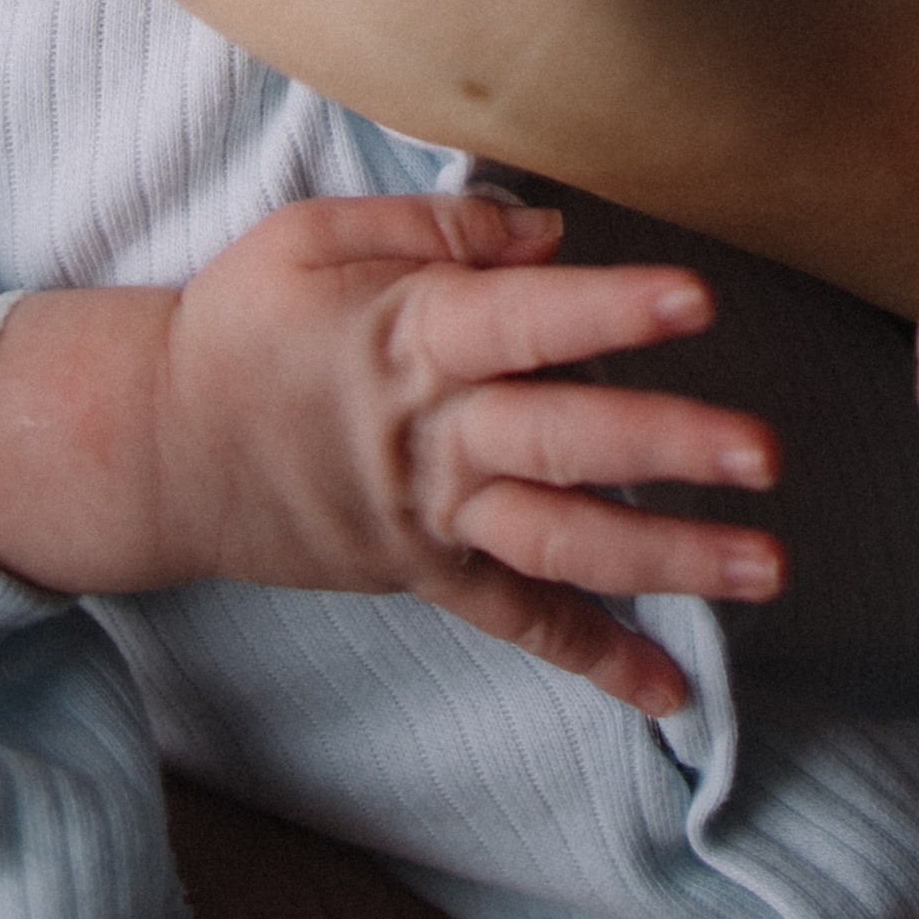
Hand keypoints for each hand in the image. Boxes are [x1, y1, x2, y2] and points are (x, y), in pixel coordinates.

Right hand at [0, 192, 783, 718]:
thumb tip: (549, 232)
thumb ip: (434, 227)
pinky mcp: (424, 573)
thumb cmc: (237, 322)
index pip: (522, 320)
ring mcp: (429, 518)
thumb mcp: (311, 237)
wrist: (153, 447)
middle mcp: (429, 439)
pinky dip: (594, 658)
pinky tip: (673, 690)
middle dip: (667, 448)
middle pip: (561, 443)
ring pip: (560, 543)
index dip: (608, 308)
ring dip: (665, 558)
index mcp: (405, 339)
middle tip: (765, 451)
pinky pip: (517, 624)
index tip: (696, 297)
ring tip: (764, 565)